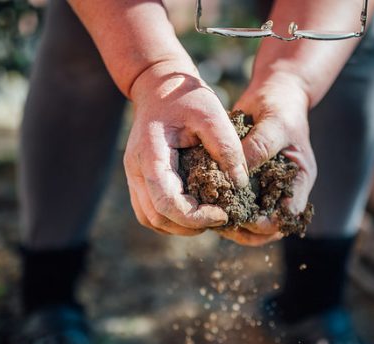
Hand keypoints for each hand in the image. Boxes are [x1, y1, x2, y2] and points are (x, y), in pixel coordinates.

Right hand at [124, 61, 248, 235]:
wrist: (159, 86)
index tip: (222, 213)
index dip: (195, 216)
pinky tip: (195, 210)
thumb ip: (227, 146)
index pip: (166, 201)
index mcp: (151, 154)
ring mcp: (134, 176)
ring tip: (209, 216)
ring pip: (151, 219)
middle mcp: (135, 169)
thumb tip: (240, 184)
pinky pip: (150, 212)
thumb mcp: (212, 112)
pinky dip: (171, 219)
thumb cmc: (186, 97)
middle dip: (190, 225)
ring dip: (179, 226)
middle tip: (220, 216)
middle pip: (157, 217)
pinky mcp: (140, 180)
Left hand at [221, 73, 316, 245]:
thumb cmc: (281, 106)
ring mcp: (264, 189)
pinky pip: (235, 204)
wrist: (272, 94)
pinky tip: (204, 202)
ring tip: (210, 216)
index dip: (270, 222)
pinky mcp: (246, 184)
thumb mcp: (275, 123)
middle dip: (247, 230)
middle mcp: (283, 191)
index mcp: (300, 181)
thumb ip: (260, 146)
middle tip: (222, 223)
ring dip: (231, 224)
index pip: (289, 216)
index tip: (247, 218)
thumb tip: (239, 171)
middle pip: (268, 228)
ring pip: (249, 222)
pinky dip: (221, 207)